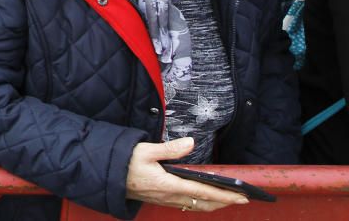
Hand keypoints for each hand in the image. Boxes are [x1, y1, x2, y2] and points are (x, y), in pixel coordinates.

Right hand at [125, 138, 249, 211]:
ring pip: (195, 206)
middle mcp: (169, 196)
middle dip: (224, 202)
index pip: (203, 192)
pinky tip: (202, 199)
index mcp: (169, 184)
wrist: (106, 175)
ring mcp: (165, 200)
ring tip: (227, 199)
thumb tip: (190, 143)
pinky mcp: (160, 199)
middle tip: (241, 198)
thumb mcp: (146, 150)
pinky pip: (185, 205)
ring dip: (213, 204)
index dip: (225, 195)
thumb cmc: (125, 161)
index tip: (242, 195)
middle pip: (203, 204)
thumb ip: (170, 149)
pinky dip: (199, 204)